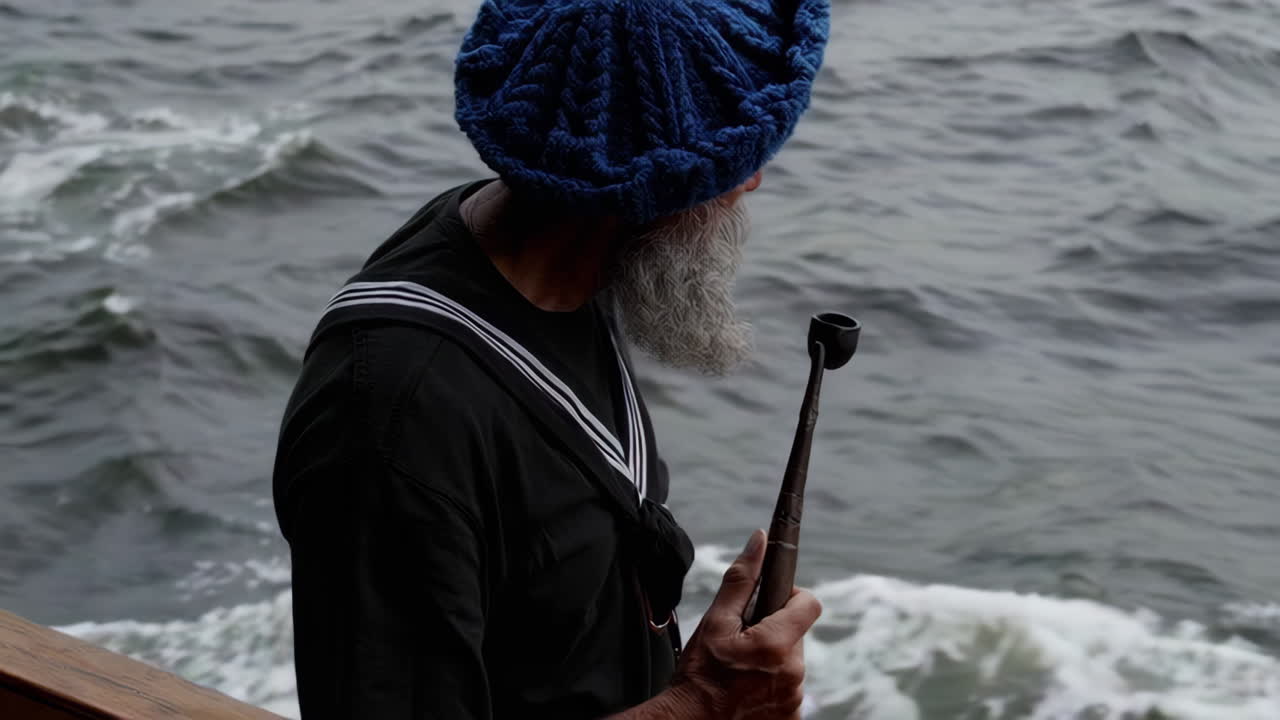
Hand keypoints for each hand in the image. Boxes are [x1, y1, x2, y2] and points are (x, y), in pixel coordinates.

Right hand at [668, 529, 821, 719]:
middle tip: (743, 641)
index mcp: (776, 645)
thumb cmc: (699, 675)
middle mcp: (793, 673)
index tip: (770, 603)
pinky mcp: (792, 717)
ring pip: (792, 660)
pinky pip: (790, 687)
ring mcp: (795, 699)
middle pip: (797, 633)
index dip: (792, 596)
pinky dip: (773, 684)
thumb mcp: (715, 621)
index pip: (810, 603)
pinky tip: (747, 688)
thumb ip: (742, 579)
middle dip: (775, 630)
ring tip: (741, 669)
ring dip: (773, 658)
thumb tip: (760, 541)